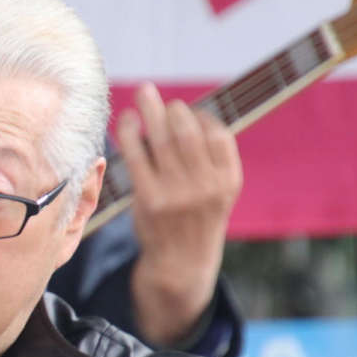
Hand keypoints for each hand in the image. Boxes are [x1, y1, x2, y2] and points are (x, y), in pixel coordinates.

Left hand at [116, 82, 242, 346]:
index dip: (200, 116)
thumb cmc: (196, 217)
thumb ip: (210, 157)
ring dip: (151, 110)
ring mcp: (178, 194)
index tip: (185, 111)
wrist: (181, 262)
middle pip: (188, 132)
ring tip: (143, 93)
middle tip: (155, 97)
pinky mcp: (150, 201)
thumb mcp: (218, 191)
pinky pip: (138, 157)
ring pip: (163, 139)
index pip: (218, 134)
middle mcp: (207, 187)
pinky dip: (131, 133)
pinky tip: (127, 121)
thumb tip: (185, 112)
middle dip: (172, 108)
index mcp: (228, 181)